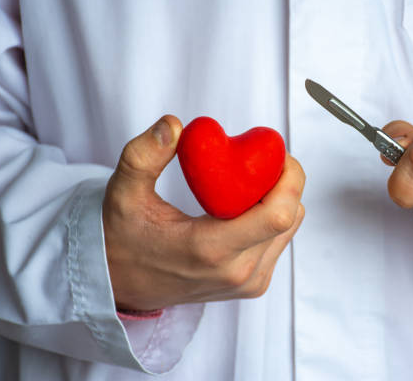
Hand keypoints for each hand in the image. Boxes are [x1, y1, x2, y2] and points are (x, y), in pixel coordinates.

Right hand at [103, 115, 304, 310]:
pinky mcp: (253, 285)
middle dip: (285, 181)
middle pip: (289, 216)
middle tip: (261, 159)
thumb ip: (143, 156)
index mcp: (210, 250)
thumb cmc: (124, 238)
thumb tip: (174, 126)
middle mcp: (237, 272)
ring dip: (279, 198)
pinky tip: (245, 205)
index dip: (289, 177)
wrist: (125, 285)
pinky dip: (271, 217)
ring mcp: (248, 283)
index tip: (275, 152)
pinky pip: (279, 241)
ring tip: (248, 181)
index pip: (277, 215)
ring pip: (289, 228)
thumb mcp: (123, 193)